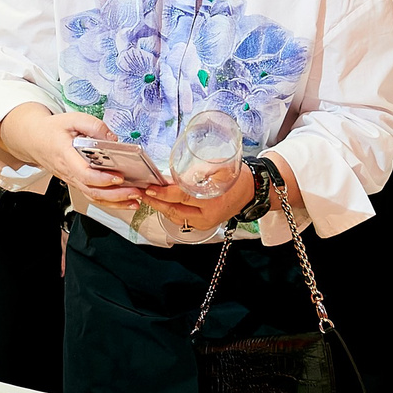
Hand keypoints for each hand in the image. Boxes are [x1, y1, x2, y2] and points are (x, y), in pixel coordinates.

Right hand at [0, 103, 137, 206]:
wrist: (34, 139)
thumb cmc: (53, 129)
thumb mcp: (72, 119)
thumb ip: (93, 125)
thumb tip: (113, 139)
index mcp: (65, 155)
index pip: (84, 173)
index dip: (102, 178)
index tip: (118, 176)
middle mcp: (68, 172)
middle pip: (92, 190)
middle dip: (115, 194)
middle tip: (135, 191)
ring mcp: (72, 180)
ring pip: (93, 197)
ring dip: (115, 202)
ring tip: (135, 200)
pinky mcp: (77, 182)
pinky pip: (93, 196)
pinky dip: (110, 202)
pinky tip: (125, 201)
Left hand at [139, 161, 257, 235]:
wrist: (251, 190)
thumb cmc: (237, 177)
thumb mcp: (218, 167)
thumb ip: (194, 172)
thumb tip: (169, 175)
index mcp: (212, 200)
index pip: (181, 197)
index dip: (163, 192)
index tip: (150, 187)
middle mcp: (208, 215)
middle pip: (174, 211)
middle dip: (155, 201)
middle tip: (141, 192)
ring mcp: (205, 223)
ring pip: (175, 217)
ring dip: (160, 207)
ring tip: (147, 197)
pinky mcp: (203, 225)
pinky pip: (181, 220)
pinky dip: (169, 211)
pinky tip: (161, 202)